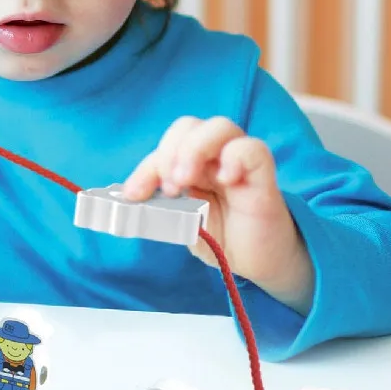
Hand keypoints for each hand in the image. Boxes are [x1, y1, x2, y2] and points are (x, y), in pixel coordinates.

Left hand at [122, 116, 313, 312]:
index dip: (145, 169)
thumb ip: (161, 207)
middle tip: (168, 188)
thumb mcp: (182, 224)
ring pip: (219, 127)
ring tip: (185, 181)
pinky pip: (252, 149)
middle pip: (188, 126)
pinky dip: (234, 157)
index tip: (132, 195)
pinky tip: (225, 180)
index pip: (165, 148)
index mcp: (192, 163)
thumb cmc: (221, 237)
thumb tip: (128, 199)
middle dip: (169, 152)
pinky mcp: (262, 176)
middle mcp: (215, 156)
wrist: (256, 263)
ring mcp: (239, 162)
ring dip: (194, 150)